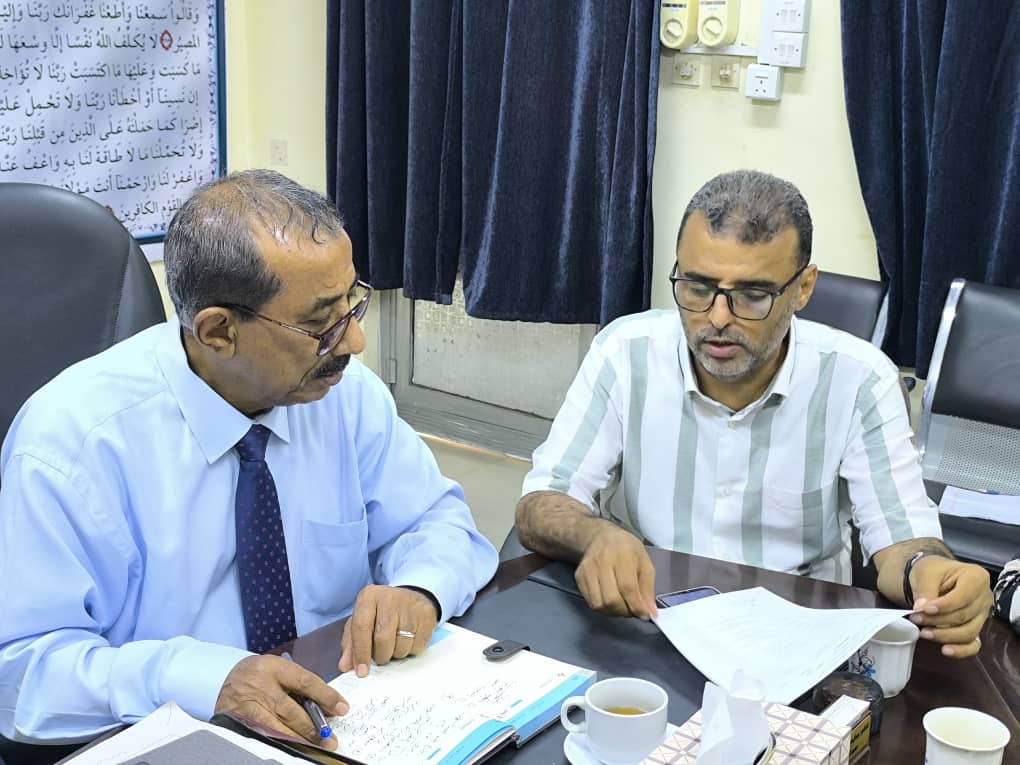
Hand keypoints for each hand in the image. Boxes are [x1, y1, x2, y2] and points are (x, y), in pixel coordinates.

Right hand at [215, 655, 348, 749]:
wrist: (224, 678)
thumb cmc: (258, 674)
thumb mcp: (277, 669)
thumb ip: (297, 684)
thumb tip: (324, 706)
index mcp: (272, 666)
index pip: (305, 681)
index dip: (326, 696)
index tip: (342, 707)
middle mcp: (259, 684)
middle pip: (291, 710)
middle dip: (313, 726)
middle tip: (330, 737)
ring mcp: (247, 705)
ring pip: (277, 727)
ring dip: (299, 739)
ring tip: (317, 746)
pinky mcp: (239, 720)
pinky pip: (263, 734)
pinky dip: (280, 741)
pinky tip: (294, 747)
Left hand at [339, 585, 437, 677]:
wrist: (410, 598)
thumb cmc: (380, 614)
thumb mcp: (361, 622)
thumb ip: (351, 644)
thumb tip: (345, 666)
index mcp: (369, 596)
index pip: (361, 627)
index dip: (361, 652)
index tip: (362, 671)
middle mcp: (389, 597)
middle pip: (383, 638)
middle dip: (381, 655)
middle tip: (381, 656)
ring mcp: (410, 605)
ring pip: (401, 645)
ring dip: (396, 654)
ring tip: (394, 645)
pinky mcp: (426, 614)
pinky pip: (417, 646)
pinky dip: (410, 651)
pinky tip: (407, 641)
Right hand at [575, 524, 657, 619]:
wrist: (600, 537)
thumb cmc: (627, 549)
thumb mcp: (644, 563)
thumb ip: (648, 588)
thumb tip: (650, 613)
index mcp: (622, 555)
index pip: (627, 587)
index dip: (636, 605)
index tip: (645, 615)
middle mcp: (602, 562)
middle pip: (611, 599)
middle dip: (625, 611)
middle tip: (633, 610)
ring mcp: (587, 570)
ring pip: (599, 604)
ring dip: (613, 612)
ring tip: (622, 606)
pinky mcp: (579, 577)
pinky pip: (590, 602)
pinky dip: (603, 608)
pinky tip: (611, 602)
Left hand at [908, 557, 991, 657]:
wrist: (934, 576)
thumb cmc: (933, 571)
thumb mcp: (926, 573)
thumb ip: (926, 590)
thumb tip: (921, 608)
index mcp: (977, 577)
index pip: (963, 597)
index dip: (943, 606)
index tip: (923, 609)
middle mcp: (984, 597)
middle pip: (964, 616)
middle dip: (938, 621)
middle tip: (916, 618)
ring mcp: (982, 614)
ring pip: (968, 632)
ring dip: (944, 636)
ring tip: (924, 632)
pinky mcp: (976, 627)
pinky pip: (974, 644)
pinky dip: (961, 650)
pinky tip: (945, 650)